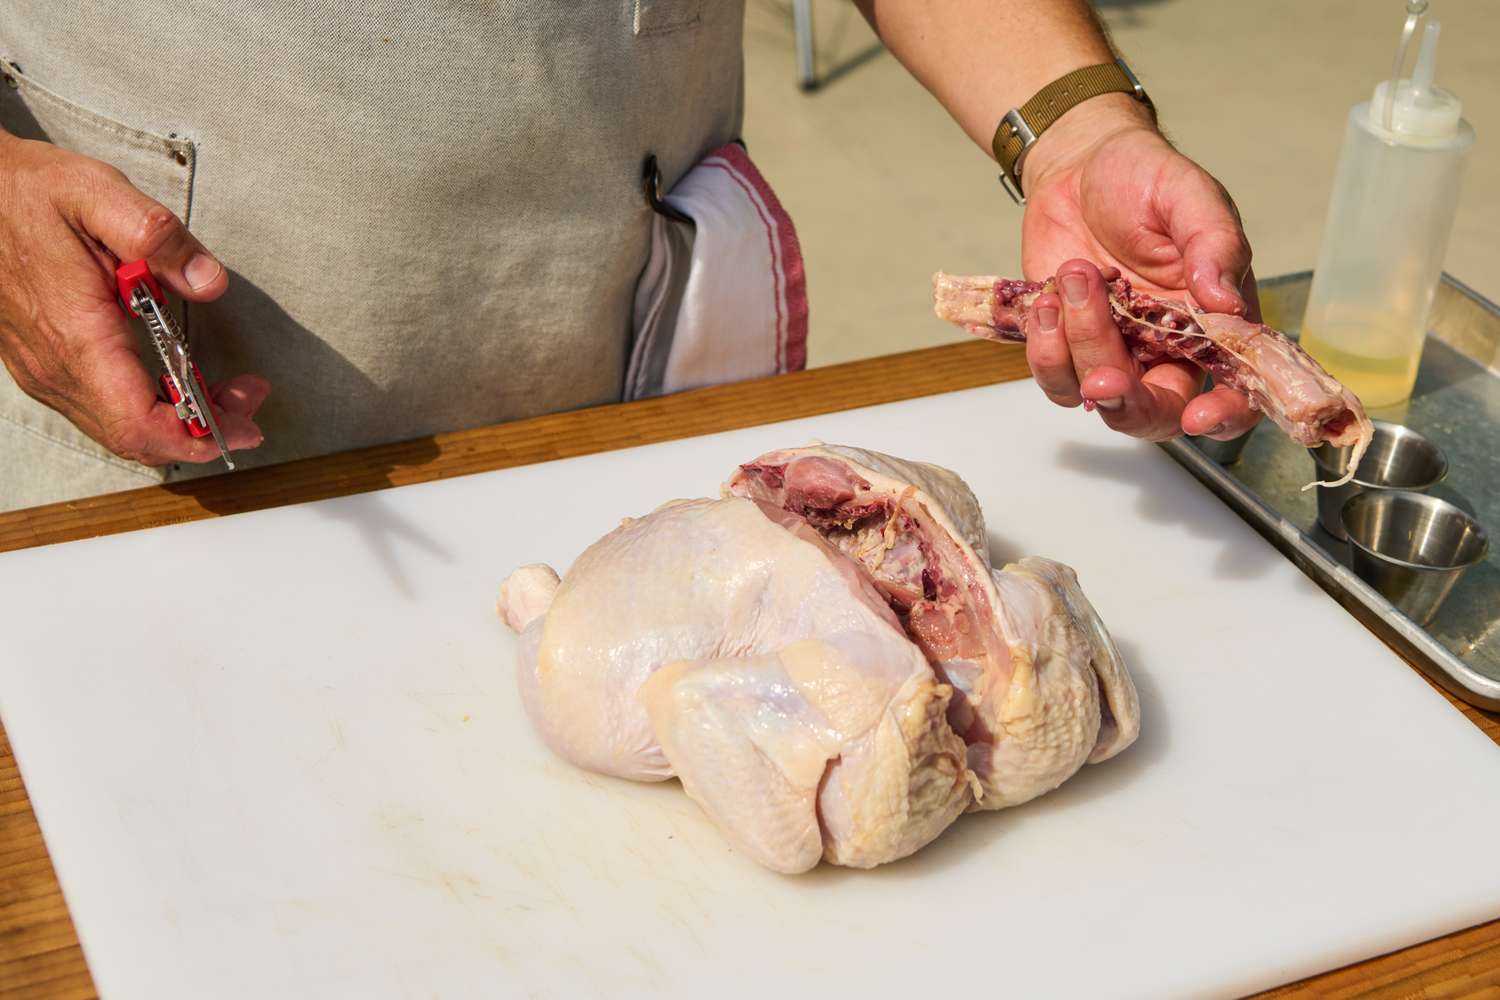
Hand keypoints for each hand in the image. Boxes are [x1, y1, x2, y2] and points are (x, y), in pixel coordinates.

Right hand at [0, 132, 268, 466]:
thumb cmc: (27, 192)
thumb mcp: (95, 193)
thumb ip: (155, 236)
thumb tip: (208, 280)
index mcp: (75, 336)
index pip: (138, 423)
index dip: (196, 435)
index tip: (243, 422)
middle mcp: (55, 368)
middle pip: (137, 438)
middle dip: (203, 430)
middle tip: (248, 398)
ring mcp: (46, 372)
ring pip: (120, 431)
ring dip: (180, 422)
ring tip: (227, 391)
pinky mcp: (45, 367)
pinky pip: (103, 412)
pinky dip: (151, 411)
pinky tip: (180, 381)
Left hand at [1018, 95, 1259, 441]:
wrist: (1079, 166)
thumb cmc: (1145, 179)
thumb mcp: (1189, 197)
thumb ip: (1213, 245)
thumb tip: (1225, 303)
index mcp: (1214, 323)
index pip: (1237, 391)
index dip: (1225, 417)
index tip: (1199, 416)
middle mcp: (1166, 348)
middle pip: (1155, 413)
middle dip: (1127, 402)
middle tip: (1103, 376)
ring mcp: (1113, 350)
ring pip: (1095, 394)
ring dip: (1079, 346)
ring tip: (1074, 275)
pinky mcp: (1064, 344)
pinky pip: (1054, 376)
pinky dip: (1045, 346)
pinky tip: (1045, 298)